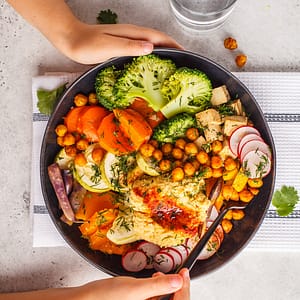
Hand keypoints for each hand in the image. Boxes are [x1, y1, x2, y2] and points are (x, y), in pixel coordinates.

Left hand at [63, 22, 182, 63]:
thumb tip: (151, 47)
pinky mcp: (122, 48)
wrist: (71, 40)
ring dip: (162, 54)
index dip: (173, 45)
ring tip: (170, 67)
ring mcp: (127, 41)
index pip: (159, 37)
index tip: (185, 54)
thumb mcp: (109, 46)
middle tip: (181, 64)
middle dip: (171, 49)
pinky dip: (150, 58)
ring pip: (150, 46)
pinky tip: (149, 67)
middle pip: (158, 41)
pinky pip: (141, 52)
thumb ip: (129, 46)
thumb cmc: (87, 45)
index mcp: (132, 34)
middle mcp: (132, 36)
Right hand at [76, 268, 189, 299]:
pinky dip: (156, 292)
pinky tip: (152, 281)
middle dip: (176, 290)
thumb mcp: (135, 289)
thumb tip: (178, 281)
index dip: (184, 289)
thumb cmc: (104, 299)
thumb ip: (158, 286)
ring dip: (166, 289)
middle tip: (177, 275)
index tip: (184, 274)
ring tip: (158, 276)